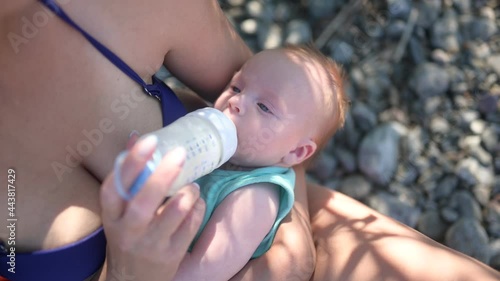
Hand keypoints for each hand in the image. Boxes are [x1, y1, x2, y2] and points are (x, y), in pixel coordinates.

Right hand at [100, 135, 205, 280]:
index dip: (130, 163)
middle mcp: (128, 231)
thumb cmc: (128, 235)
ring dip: (186, 193)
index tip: (149, 141)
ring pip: (172, 215)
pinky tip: (197, 200)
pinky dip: (197, 209)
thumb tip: (135, 136)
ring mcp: (151, 244)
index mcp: (112, 216)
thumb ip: (129, 175)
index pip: (114, 188)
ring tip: (193, 182)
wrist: (134, 279)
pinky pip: (190, 227)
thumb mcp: (120, 210)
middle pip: (143, 203)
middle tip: (180, 153)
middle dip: (162, 176)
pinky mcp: (171, 255)